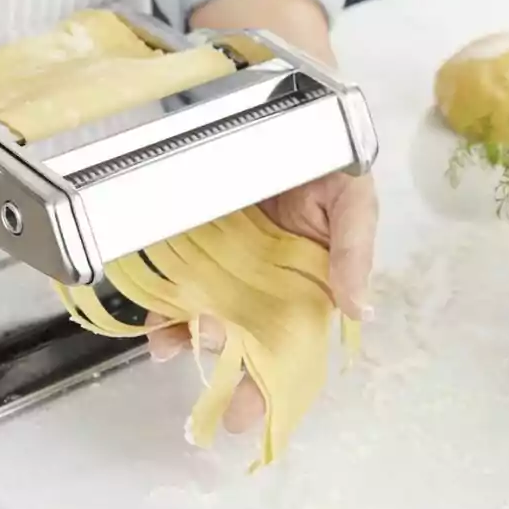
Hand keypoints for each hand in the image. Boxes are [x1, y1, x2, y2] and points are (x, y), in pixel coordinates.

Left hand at [144, 0, 378, 433]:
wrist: (281, 92)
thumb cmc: (325, 152)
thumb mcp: (355, 195)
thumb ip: (356, 249)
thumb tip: (359, 310)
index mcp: (303, 280)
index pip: (289, 344)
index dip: (272, 383)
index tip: (255, 417)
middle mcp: (256, 278)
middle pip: (238, 338)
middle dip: (223, 374)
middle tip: (210, 404)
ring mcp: (215, 259)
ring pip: (195, 312)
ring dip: (182, 336)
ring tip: (170, 347)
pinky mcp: (181, 235)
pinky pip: (164, 277)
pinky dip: (154, 300)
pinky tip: (149, 316)